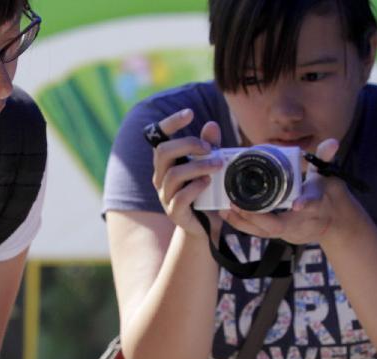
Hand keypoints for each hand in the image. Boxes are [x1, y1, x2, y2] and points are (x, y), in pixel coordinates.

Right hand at [151, 109, 223, 237]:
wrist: (205, 226)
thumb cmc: (206, 192)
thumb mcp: (209, 166)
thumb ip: (209, 147)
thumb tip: (211, 125)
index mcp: (166, 162)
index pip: (158, 136)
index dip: (170, 122)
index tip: (189, 114)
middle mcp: (161, 176)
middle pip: (163, 152)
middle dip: (188, 145)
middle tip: (210, 149)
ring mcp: (165, 195)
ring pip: (174, 175)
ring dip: (199, 166)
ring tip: (218, 165)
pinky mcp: (174, 212)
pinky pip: (180, 197)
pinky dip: (196, 187)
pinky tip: (208, 183)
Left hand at [221, 139, 359, 244]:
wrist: (332, 223)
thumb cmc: (328, 197)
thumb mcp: (328, 177)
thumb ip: (326, 158)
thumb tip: (332, 142)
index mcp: (316, 206)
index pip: (312, 205)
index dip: (306, 203)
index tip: (298, 204)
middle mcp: (300, 222)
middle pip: (277, 226)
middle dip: (256, 217)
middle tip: (236, 203)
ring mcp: (288, 231)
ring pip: (264, 232)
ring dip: (243, 221)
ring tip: (225, 208)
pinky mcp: (278, 234)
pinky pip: (258, 232)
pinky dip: (242, 224)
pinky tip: (227, 214)